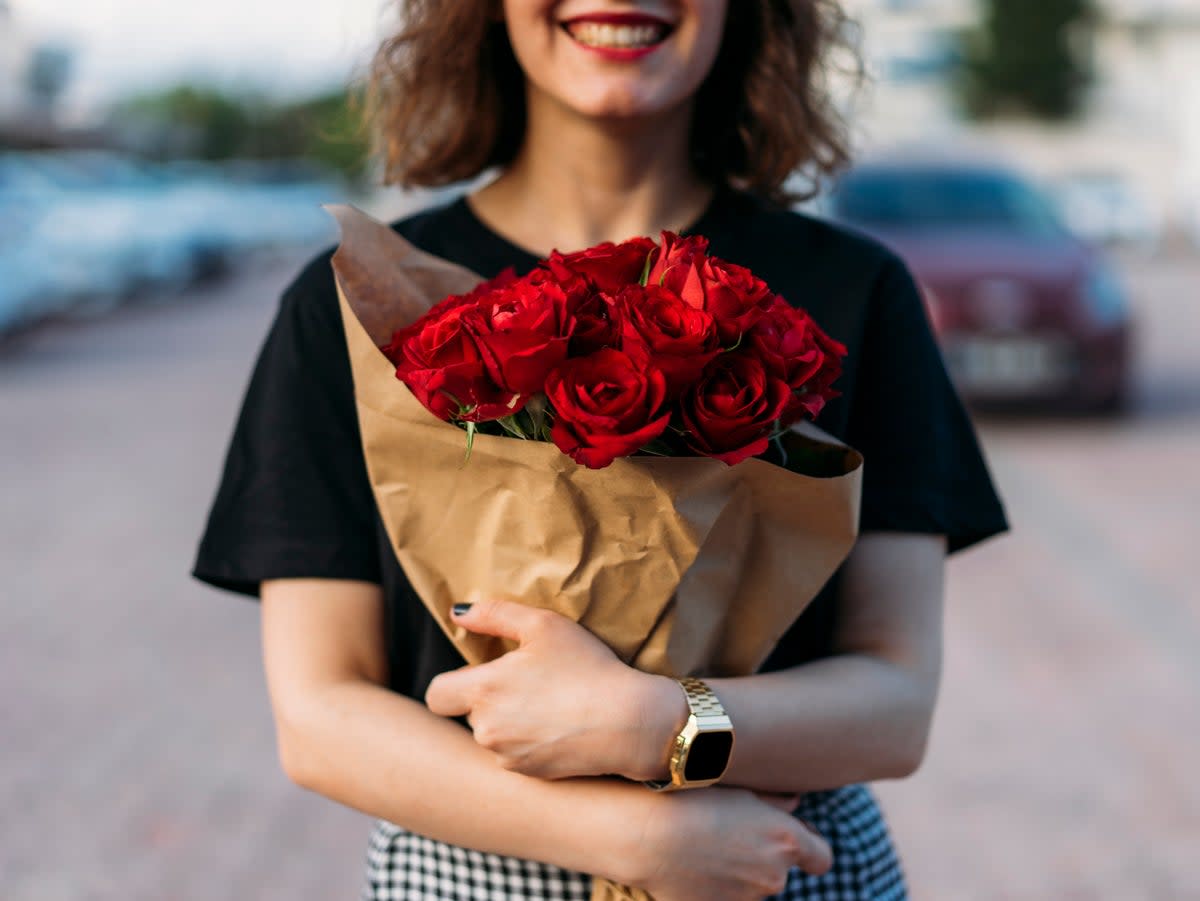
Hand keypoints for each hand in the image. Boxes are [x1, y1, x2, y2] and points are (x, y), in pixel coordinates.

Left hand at [425, 599, 685, 779]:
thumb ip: (493, 614)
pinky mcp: (528, 774)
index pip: (436, 694)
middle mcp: (486, 729)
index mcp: (483, 690)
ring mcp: (506, 756)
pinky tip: (557, 726)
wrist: (628, 722)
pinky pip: (513, 755)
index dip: (451, 683)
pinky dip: (527, 742)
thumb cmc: (586, 667)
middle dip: (487, 700)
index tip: (480, 674)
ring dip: (507, 722)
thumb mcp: (542, 625)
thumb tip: (456, 612)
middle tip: (527, 683)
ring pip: (491, 736)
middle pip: (467, 713)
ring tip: (547, 704)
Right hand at [621, 788, 832, 900]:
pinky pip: (726, 896)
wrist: (647, 834)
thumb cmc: (694, 799)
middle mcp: (774, 876)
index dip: (809, 848)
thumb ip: (777, 801)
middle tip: (732, 832)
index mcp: (786, 842)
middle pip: (780, 870)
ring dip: (739, 869)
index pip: (822, 858)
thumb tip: (794, 806)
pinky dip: (716, 883)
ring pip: (752, 884)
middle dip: (763, 855)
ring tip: (707, 845)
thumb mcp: (742, 789)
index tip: (792, 838)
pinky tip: (693, 862)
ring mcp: (746, 898)